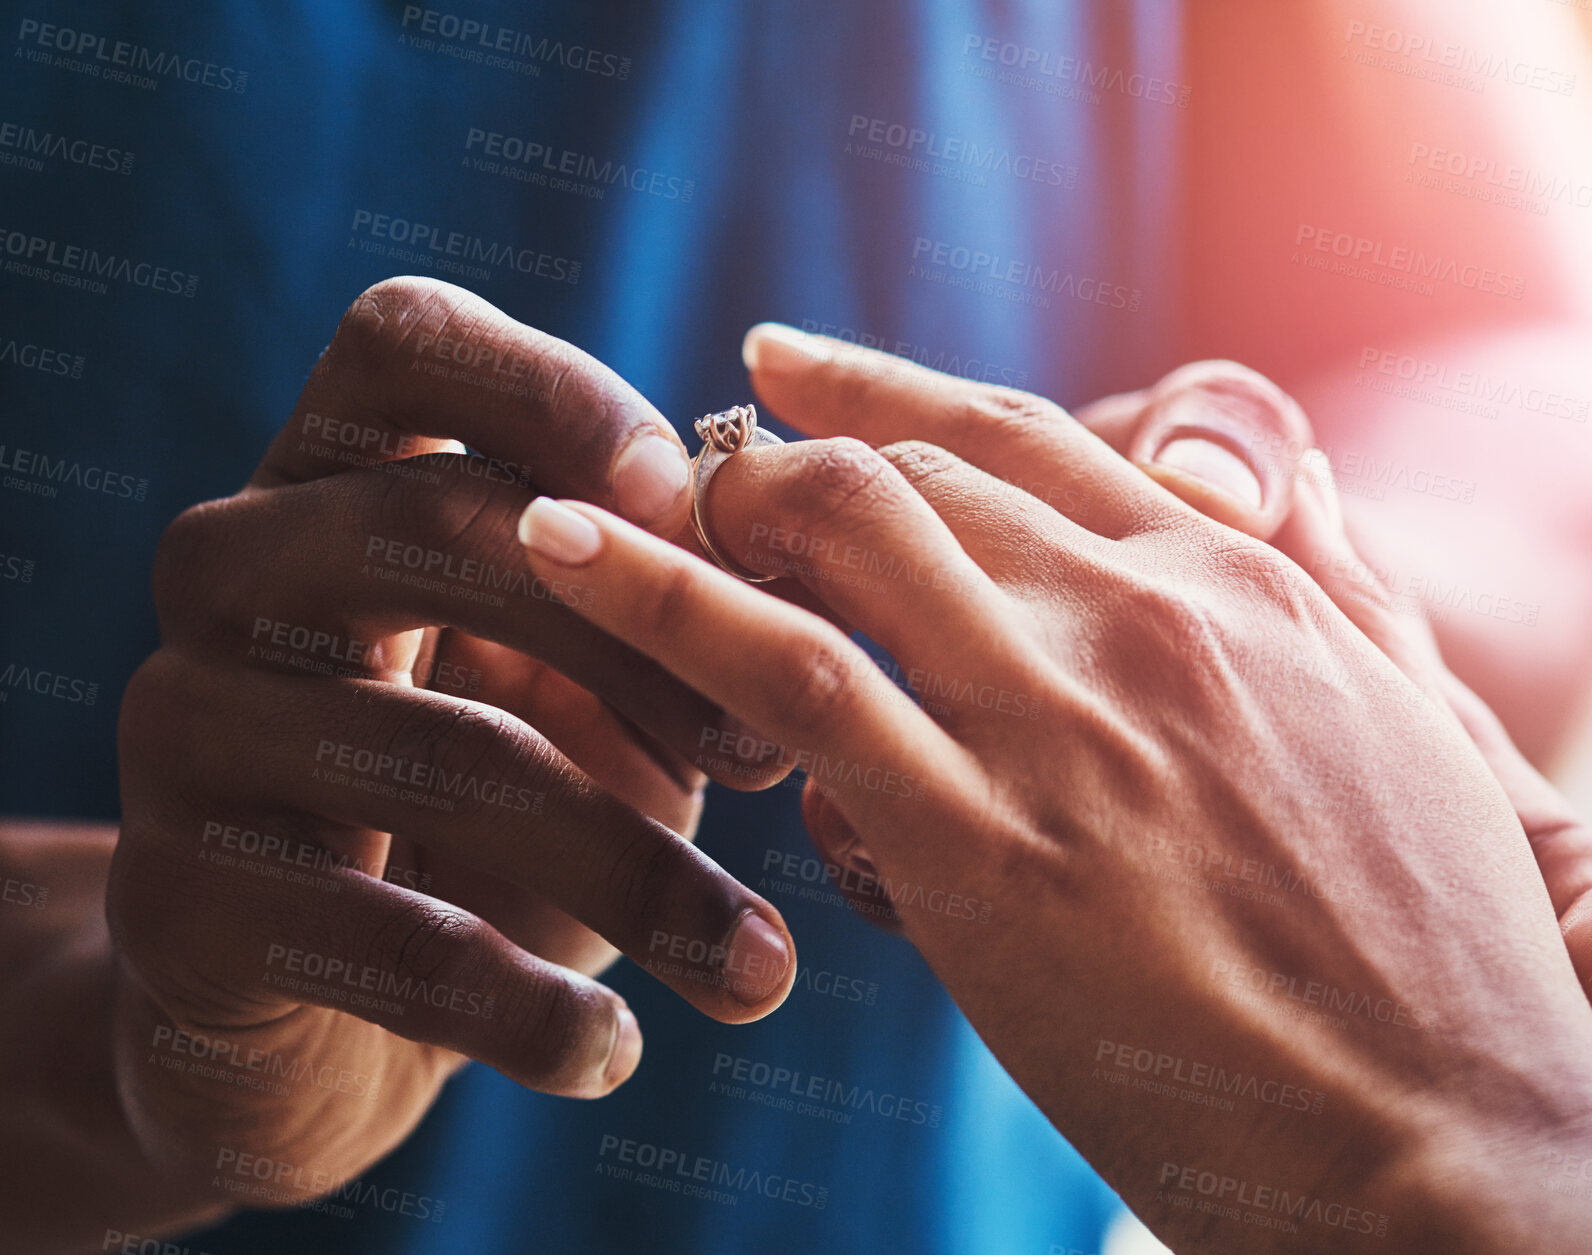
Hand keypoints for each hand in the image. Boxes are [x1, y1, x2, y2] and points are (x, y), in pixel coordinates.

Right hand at [108, 278, 794, 1204]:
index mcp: (335, 481)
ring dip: (633, 869)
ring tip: (757, 965)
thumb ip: (664, 616)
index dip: (552, 392)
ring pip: (438, 750)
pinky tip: (610, 1051)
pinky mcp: (175, 894)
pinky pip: (374, 935)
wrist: (318, 1002)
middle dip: (642, 642)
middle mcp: (234, 569)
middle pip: (436, 523)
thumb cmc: (492, 807)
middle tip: (774, 757)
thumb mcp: (581, 691)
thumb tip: (807, 602)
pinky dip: (522, 1004)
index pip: (406, 341)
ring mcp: (183, 724)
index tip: (683, 495)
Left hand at [514, 327, 1591, 1252]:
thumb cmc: (1429, 948)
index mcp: (1232, 585)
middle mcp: (1141, 617)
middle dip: (779, 451)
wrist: (1466, 1133)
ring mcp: (1058, 722)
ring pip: (840, 529)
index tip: (791, 367)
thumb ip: (1318, 600)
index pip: (1017, 436)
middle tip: (691, 467)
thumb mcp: (1400, 724)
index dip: (884, 389)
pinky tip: (565, 558)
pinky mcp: (982, 846)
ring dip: (710, 494)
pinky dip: (660, 598)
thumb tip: (1252, 508)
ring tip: (607, 500)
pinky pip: (788, 677)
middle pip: (910, 469)